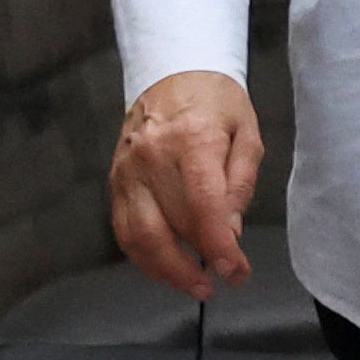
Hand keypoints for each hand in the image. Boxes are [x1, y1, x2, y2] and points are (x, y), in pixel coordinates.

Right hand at [110, 70, 262, 298]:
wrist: (171, 73)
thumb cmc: (217, 102)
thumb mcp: (246, 132)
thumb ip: (240, 184)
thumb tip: (230, 233)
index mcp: (193, 140)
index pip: (202, 203)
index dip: (217, 243)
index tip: (235, 269)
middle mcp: (153, 157)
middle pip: (169, 225)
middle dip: (196, 264)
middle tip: (221, 282)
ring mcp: (127, 171)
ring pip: (138, 236)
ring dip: (165, 270)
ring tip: (194, 285)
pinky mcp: (114, 182)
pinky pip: (124, 230)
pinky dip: (144, 256)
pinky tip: (166, 267)